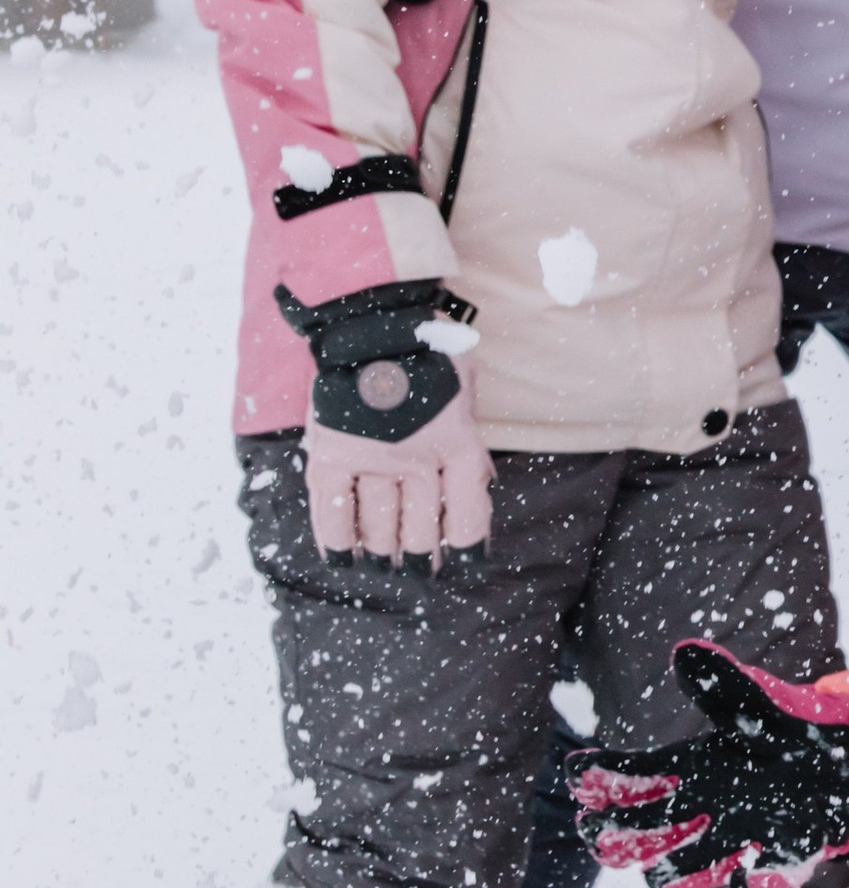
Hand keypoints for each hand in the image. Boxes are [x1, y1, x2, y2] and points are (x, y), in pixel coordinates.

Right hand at [277, 278, 492, 560]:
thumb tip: (478, 485)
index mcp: (458, 444)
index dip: (468, 547)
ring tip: (382, 564)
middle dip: (421, 557)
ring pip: (379, 528)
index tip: (464, 563)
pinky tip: (342, 559)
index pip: (469, 515)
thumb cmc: (426, 351)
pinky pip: (333, 512)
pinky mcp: (331, 455)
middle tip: (418, 567)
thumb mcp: (465, 391)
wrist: (370, 320)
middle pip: (422, 531)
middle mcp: (417, 460)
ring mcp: (372, 460)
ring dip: (382, 553)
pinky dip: (337, 542)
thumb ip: (468, 440)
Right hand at [574, 643, 848, 887]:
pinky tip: (742, 883)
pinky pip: (755, 885)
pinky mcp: (777, 859)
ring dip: (673, 874)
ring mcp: (738, 838)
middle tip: (596, 830)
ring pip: (686, 867)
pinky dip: (750, 887)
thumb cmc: (795, 735)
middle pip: (646, 827)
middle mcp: (707, 807)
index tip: (579, 776)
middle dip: (617, 831)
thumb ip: (725, 687)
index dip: (604, 776)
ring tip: (666, 882)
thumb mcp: (761, 708)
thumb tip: (683, 652)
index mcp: (696, 767)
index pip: (638, 773)